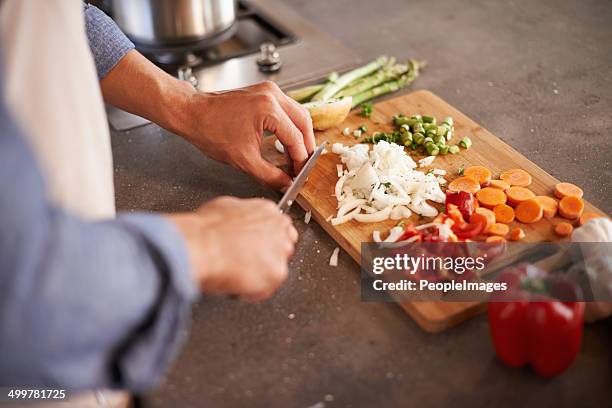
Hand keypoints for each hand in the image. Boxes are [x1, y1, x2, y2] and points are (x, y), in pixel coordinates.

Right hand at [166, 196, 296, 300]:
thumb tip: (236, 221)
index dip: (266, 241)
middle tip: (246, 264)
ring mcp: (280, 252)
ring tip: (237, 274)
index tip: (256, 248)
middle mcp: (279, 229)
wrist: (202, 246)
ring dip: (259, 275)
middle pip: (284, 248)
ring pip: (275, 270)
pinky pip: (266, 289)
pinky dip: (251, 292)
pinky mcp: (277, 273)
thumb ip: (240, 215)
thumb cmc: (206, 230)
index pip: (279, 227)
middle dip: (267, 258)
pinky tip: (236, 284)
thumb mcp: (223, 207)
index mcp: (267, 211)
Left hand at [181, 81, 315, 188]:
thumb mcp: (243, 160)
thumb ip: (269, 175)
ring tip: (297, 155)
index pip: (296, 138)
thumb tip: (285, 184)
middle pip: (304, 122)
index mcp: (269, 109)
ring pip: (298, 113)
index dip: (300, 159)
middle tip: (303, 165)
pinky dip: (291, 125)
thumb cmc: (211, 131)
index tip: (299, 174)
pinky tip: (287, 140)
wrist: (192, 114)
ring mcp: (269, 90)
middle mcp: (272, 95)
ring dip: (300, 134)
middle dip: (306, 146)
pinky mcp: (264, 91)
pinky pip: (287, 109)